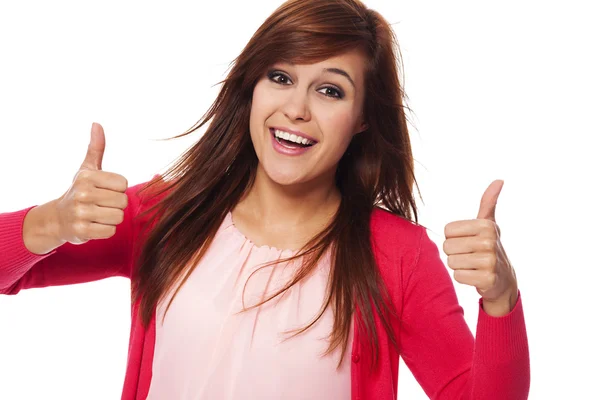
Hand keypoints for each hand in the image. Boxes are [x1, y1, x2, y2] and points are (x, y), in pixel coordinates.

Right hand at [54, 122, 128, 244]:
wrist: (58, 219)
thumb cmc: (80, 190)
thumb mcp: (87, 169)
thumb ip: (96, 148)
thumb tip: (97, 124)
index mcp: (86, 176)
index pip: (123, 184)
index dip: (117, 189)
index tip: (104, 190)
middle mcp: (82, 193)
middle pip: (123, 201)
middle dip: (115, 204)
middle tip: (100, 204)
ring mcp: (81, 213)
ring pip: (118, 217)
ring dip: (111, 218)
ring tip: (98, 214)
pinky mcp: (82, 231)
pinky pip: (110, 231)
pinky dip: (105, 230)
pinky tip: (94, 225)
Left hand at [443, 180, 517, 309]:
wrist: (502, 278)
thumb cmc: (488, 246)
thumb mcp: (488, 223)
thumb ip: (488, 202)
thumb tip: (499, 180)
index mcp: (486, 225)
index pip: (447, 230)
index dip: (453, 237)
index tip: (468, 240)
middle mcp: (490, 241)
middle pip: (447, 246)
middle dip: (455, 252)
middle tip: (470, 255)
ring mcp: (490, 261)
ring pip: (451, 261)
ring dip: (459, 265)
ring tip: (472, 265)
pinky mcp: (487, 279)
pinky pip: (458, 276)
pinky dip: (463, 277)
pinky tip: (475, 275)